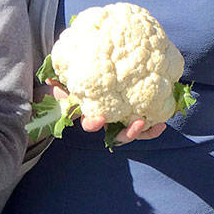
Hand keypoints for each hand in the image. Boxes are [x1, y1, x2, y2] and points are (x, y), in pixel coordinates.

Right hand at [43, 80, 167, 140]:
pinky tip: (163, 120)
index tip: (98, 119)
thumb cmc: (78, 82)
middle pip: (118, 134)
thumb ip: (60, 82)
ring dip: (146, 131)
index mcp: (92, 113)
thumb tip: (50, 80)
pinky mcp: (137, 111)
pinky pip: (147, 121)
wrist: (92, 79)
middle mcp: (109, 120)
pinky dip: (155, 124)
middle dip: (128, 133)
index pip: (91, 123)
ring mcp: (123, 118)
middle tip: (137, 124)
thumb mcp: (67, 82)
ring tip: (158, 124)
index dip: (93, 123)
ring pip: (135, 131)